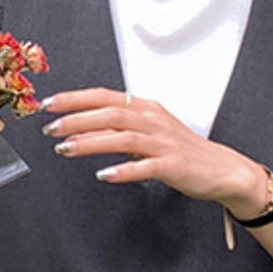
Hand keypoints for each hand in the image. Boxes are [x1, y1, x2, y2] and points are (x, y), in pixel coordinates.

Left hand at [41, 87, 266, 219]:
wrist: (221, 169)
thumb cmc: (184, 151)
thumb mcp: (151, 131)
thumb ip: (120, 128)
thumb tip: (85, 128)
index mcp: (146, 109)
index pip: (105, 96)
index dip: (76, 99)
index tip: (51, 104)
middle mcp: (153, 121)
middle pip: (110, 113)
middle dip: (77, 119)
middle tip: (51, 127)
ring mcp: (163, 143)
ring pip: (122, 137)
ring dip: (91, 142)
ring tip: (66, 149)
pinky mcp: (172, 165)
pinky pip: (144, 167)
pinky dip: (123, 170)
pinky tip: (104, 175)